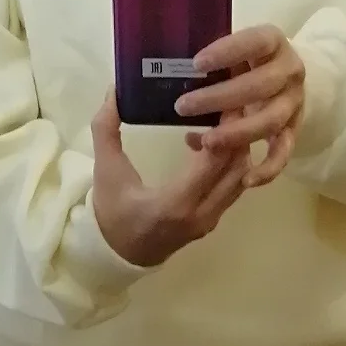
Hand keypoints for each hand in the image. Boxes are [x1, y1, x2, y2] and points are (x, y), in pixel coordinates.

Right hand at [90, 93, 251, 267]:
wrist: (116, 255)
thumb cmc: (111, 212)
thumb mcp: (105, 170)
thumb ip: (106, 129)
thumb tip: (114, 90)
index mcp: (175, 203)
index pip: (215, 162)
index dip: (226, 130)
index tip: (225, 100)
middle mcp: (201, 214)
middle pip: (237, 168)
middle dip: (237, 134)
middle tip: (229, 102)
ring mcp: (210, 221)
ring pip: (240, 178)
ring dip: (233, 149)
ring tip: (216, 122)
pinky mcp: (212, 221)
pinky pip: (232, 188)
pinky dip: (228, 164)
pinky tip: (205, 146)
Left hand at [174, 25, 304, 189]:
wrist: (283, 77)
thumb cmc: (244, 60)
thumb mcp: (232, 48)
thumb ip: (211, 58)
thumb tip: (167, 72)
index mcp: (273, 42)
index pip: (256, 42)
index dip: (229, 51)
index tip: (197, 63)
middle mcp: (289, 72)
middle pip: (260, 86)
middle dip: (220, 98)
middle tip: (182, 106)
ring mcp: (293, 103)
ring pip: (270, 120)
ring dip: (238, 133)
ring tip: (206, 141)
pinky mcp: (292, 130)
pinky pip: (283, 152)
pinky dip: (268, 168)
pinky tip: (248, 179)